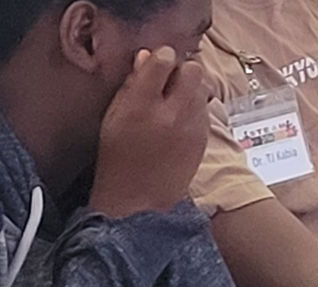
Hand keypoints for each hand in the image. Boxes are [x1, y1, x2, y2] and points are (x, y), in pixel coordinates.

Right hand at [91, 47, 209, 217]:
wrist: (140, 199)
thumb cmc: (117, 157)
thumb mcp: (113, 118)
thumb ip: (130, 85)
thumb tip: (147, 56)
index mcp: (141, 105)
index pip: (163, 61)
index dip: (162, 56)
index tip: (157, 60)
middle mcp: (171, 113)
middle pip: (193, 70)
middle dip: (181, 69)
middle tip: (168, 80)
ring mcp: (192, 126)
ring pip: (202, 87)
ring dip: (190, 88)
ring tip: (173, 100)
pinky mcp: (204, 137)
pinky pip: (205, 108)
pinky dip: (194, 107)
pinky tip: (179, 118)